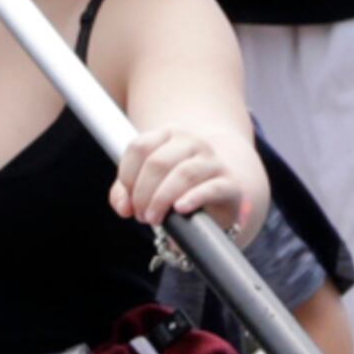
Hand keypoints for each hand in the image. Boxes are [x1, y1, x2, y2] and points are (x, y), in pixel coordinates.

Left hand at [111, 124, 252, 232]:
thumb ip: (126, 193)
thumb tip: (123, 207)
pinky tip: (180, 209)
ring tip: (155, 219)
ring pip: (183, 173)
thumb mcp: (146, 187)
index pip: (140, 146)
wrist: (218, 198)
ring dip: (162, 199)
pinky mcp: (229, 184)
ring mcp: (213, 161)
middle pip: (158, 162)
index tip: (127, 201)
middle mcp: (193, 141)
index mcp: (169, 134)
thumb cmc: (176, 190)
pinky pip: (211, 188)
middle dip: (143, 194)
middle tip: (142, 215)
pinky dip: (193, 198)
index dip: (127, 177)